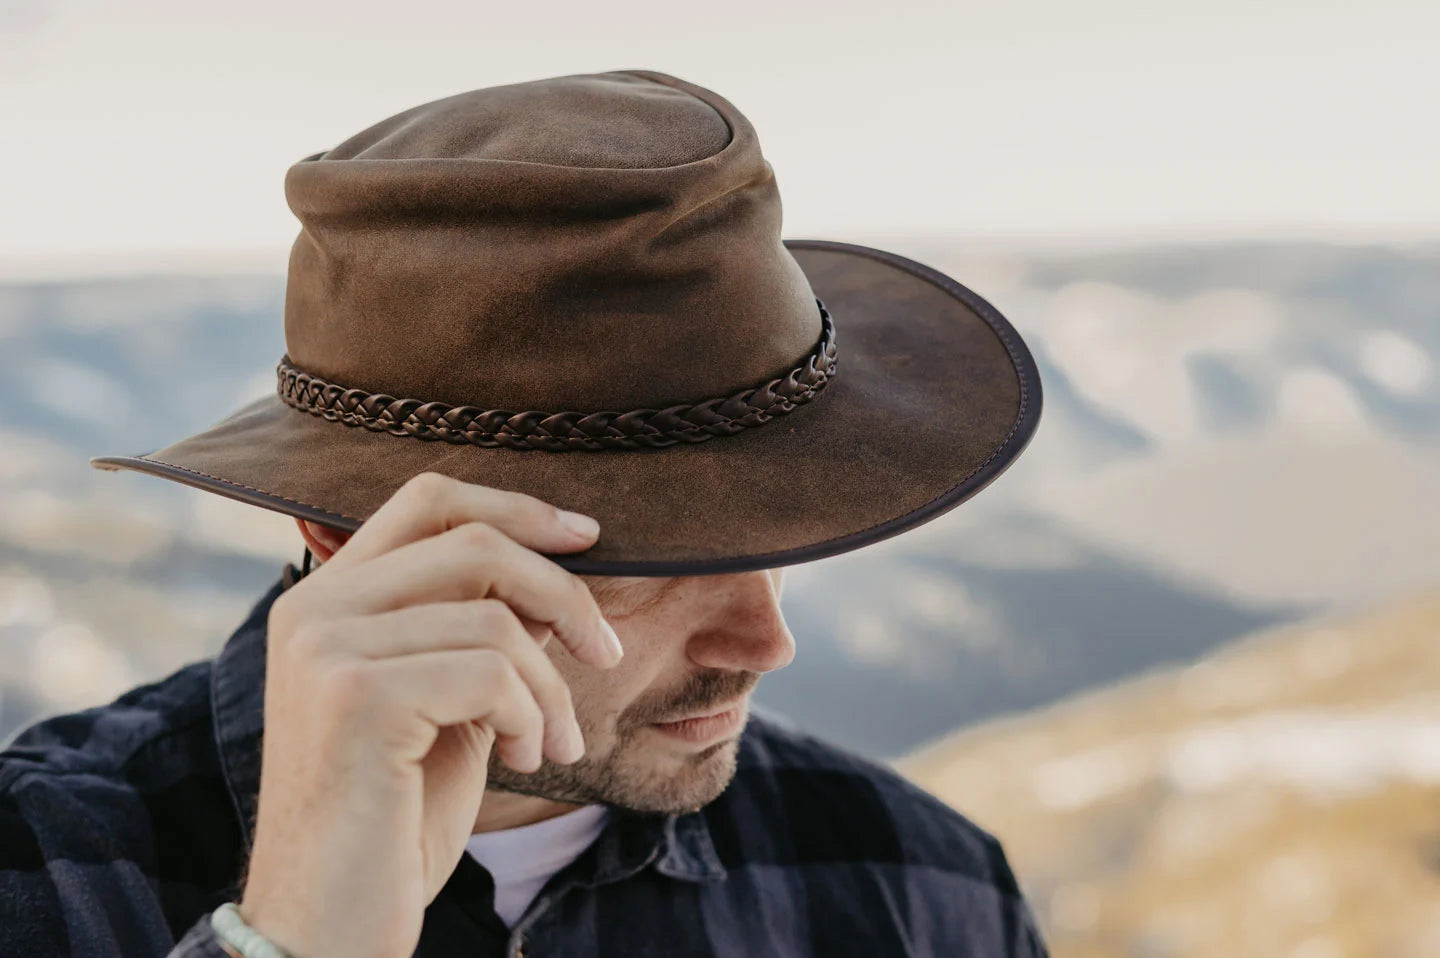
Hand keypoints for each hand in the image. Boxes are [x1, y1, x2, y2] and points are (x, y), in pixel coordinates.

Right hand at [234, 473, 622, 957]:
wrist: (327, 924)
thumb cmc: (393, 817)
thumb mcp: (444, 704)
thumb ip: (475, 631)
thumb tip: (555, 576)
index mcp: (326, 601)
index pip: (428, 500)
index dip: (517, 507)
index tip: (588, 536)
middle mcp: (313, 609)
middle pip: (474, 542)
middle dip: (564, 594)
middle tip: (606, 652)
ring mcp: (326, 647)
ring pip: (495, 617)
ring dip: (551, 685)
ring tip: (553, 742)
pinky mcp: (355, 696)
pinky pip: (490, 671)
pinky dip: (530, 714)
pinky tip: (521, 760)